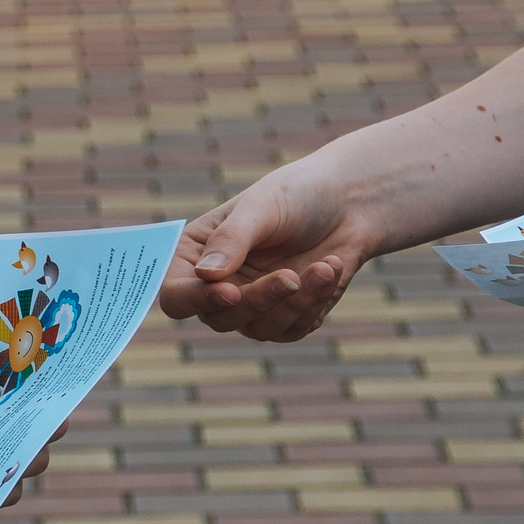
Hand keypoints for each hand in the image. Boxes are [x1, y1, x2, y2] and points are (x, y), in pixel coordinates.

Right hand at [159, 171, 381, 340]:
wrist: (347, 202)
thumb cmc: (296, 193)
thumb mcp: (261, 206)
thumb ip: (231, 239)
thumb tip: (205, 276)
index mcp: (196, 254)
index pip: (176, 294)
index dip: (196, 299)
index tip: (230, 291)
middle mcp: (218, 284)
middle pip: (219, 318)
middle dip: (258, 300)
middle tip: (291, 275)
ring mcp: (252, 303)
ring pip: (258, 329)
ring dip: (294, 303)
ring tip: (324, 266)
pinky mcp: (285, 316)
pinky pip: (291, 329)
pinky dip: (314, 303)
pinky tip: (330, 268)